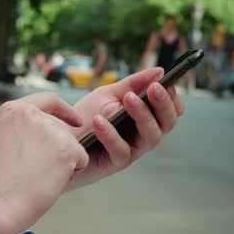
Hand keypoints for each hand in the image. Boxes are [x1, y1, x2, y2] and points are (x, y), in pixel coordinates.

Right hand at [0, 93, 88, 233]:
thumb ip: (20, 131)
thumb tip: (41, 137)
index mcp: (12, 110)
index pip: (47, 100)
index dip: (64, 110)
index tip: (76, 120)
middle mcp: (31, 113)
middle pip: (62, 130)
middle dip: (57, 153)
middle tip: (31, 174)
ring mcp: (51, 129)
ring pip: (72, 148)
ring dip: (61, 166)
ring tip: (35, 179)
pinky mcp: (68, 147)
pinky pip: (81, 162)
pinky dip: (69, 176)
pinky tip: (47, 184)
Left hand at [66, 67, 183, 189]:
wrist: (61, 140)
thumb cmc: (85, 117)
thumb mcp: (107, 95)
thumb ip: (132, 84)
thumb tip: (160, 71)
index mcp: (146, 117)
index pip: (172, 110)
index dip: (172, 98)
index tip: (166, 83)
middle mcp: (144, 134)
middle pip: (167, 123)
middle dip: (163, 104)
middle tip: (154, 88)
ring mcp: (133, 150)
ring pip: (151, 137)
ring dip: (142, 115)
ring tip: (128, 98)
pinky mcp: (116, 163)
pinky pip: (120, 149)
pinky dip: (111, 134)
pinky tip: (100, 120)